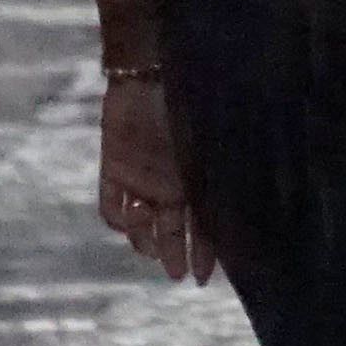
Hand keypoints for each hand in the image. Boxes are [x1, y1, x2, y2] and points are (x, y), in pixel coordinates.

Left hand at [95, 67, 207, 282]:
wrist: (148, 69)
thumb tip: (234, 212)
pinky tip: (129, 221)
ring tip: (152, 246)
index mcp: (196, 179)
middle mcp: (168, 184)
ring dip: (145, 239)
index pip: (203, 226)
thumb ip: (216, 176)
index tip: (203, 277)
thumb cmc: (188, 100)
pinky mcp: (113, 167)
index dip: (205, 252)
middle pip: (171, 230)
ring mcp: (140, 178)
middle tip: (177, 276)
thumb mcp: (207, 142)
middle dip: (175, 255)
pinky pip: (110, 204)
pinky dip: (117, 218)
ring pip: (141, 225)